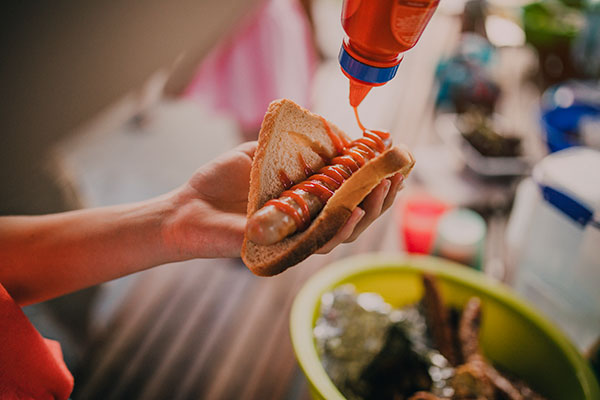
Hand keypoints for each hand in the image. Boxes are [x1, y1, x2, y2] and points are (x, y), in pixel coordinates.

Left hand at [163, 142, 403, 259]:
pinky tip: (354, 211)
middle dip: (381, 197)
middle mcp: (308, 222)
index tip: (398, 163)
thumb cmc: (221, 181)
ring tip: (384, 189)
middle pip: (355, 215)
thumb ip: (295, 143)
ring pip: (343, 232)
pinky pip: (316, 245)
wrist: (186, 208)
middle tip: (398, 176)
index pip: (350, 194)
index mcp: (307, 201)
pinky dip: (337, 229)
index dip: (376, 181)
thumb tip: (336, 132)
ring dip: (368, 211)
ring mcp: (297, 239)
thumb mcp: (261, 151)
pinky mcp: (282, 253)